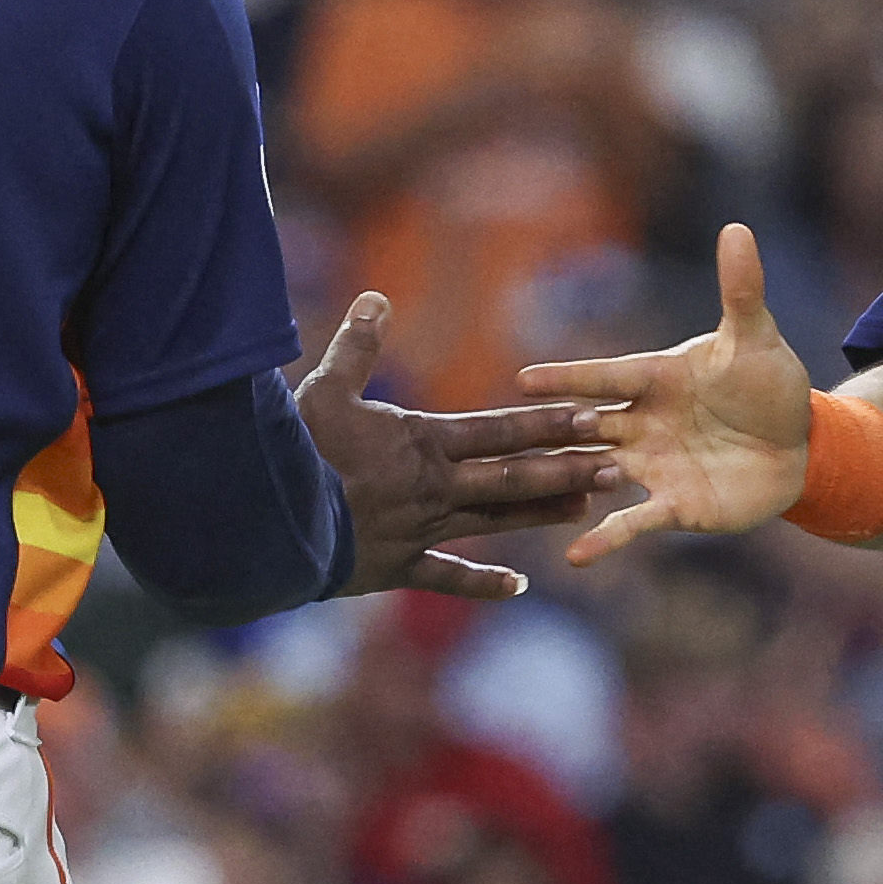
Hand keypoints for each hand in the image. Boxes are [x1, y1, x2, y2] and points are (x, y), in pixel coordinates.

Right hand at [294, 295, 612, 600]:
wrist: (268, 518)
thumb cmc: (293, 450)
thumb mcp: (324, 389)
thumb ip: (357, 346)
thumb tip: (377, 297)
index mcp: (422, 443)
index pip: (498, 430)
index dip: (546, 424)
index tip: (592, 418)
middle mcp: (434, 487)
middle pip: (511, 477)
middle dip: (565, 470)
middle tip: (614, 467)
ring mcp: (420, 530)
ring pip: (494, 522)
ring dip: (540, 514)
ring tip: (585, 508)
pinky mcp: (398, 565)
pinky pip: (448, 577)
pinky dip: (483, 583)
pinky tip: (520, 586)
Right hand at [522, 225, 814, 565]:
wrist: (800, 446)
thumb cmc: (769, 385)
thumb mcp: (755, 337)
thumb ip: (740, 289)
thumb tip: (737, 229)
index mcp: (655, 378)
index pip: (604, 376)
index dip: (567, 378)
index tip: (522, 378)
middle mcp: (642, 422)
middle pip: (586, 425)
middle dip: (553, 430)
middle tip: (509, 436)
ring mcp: (651, 466)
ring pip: (595, 472)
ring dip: (568, 480)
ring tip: (526, 492)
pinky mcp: (671, 505)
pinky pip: (632, 523)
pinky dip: (605, 539)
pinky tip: (574, 557)